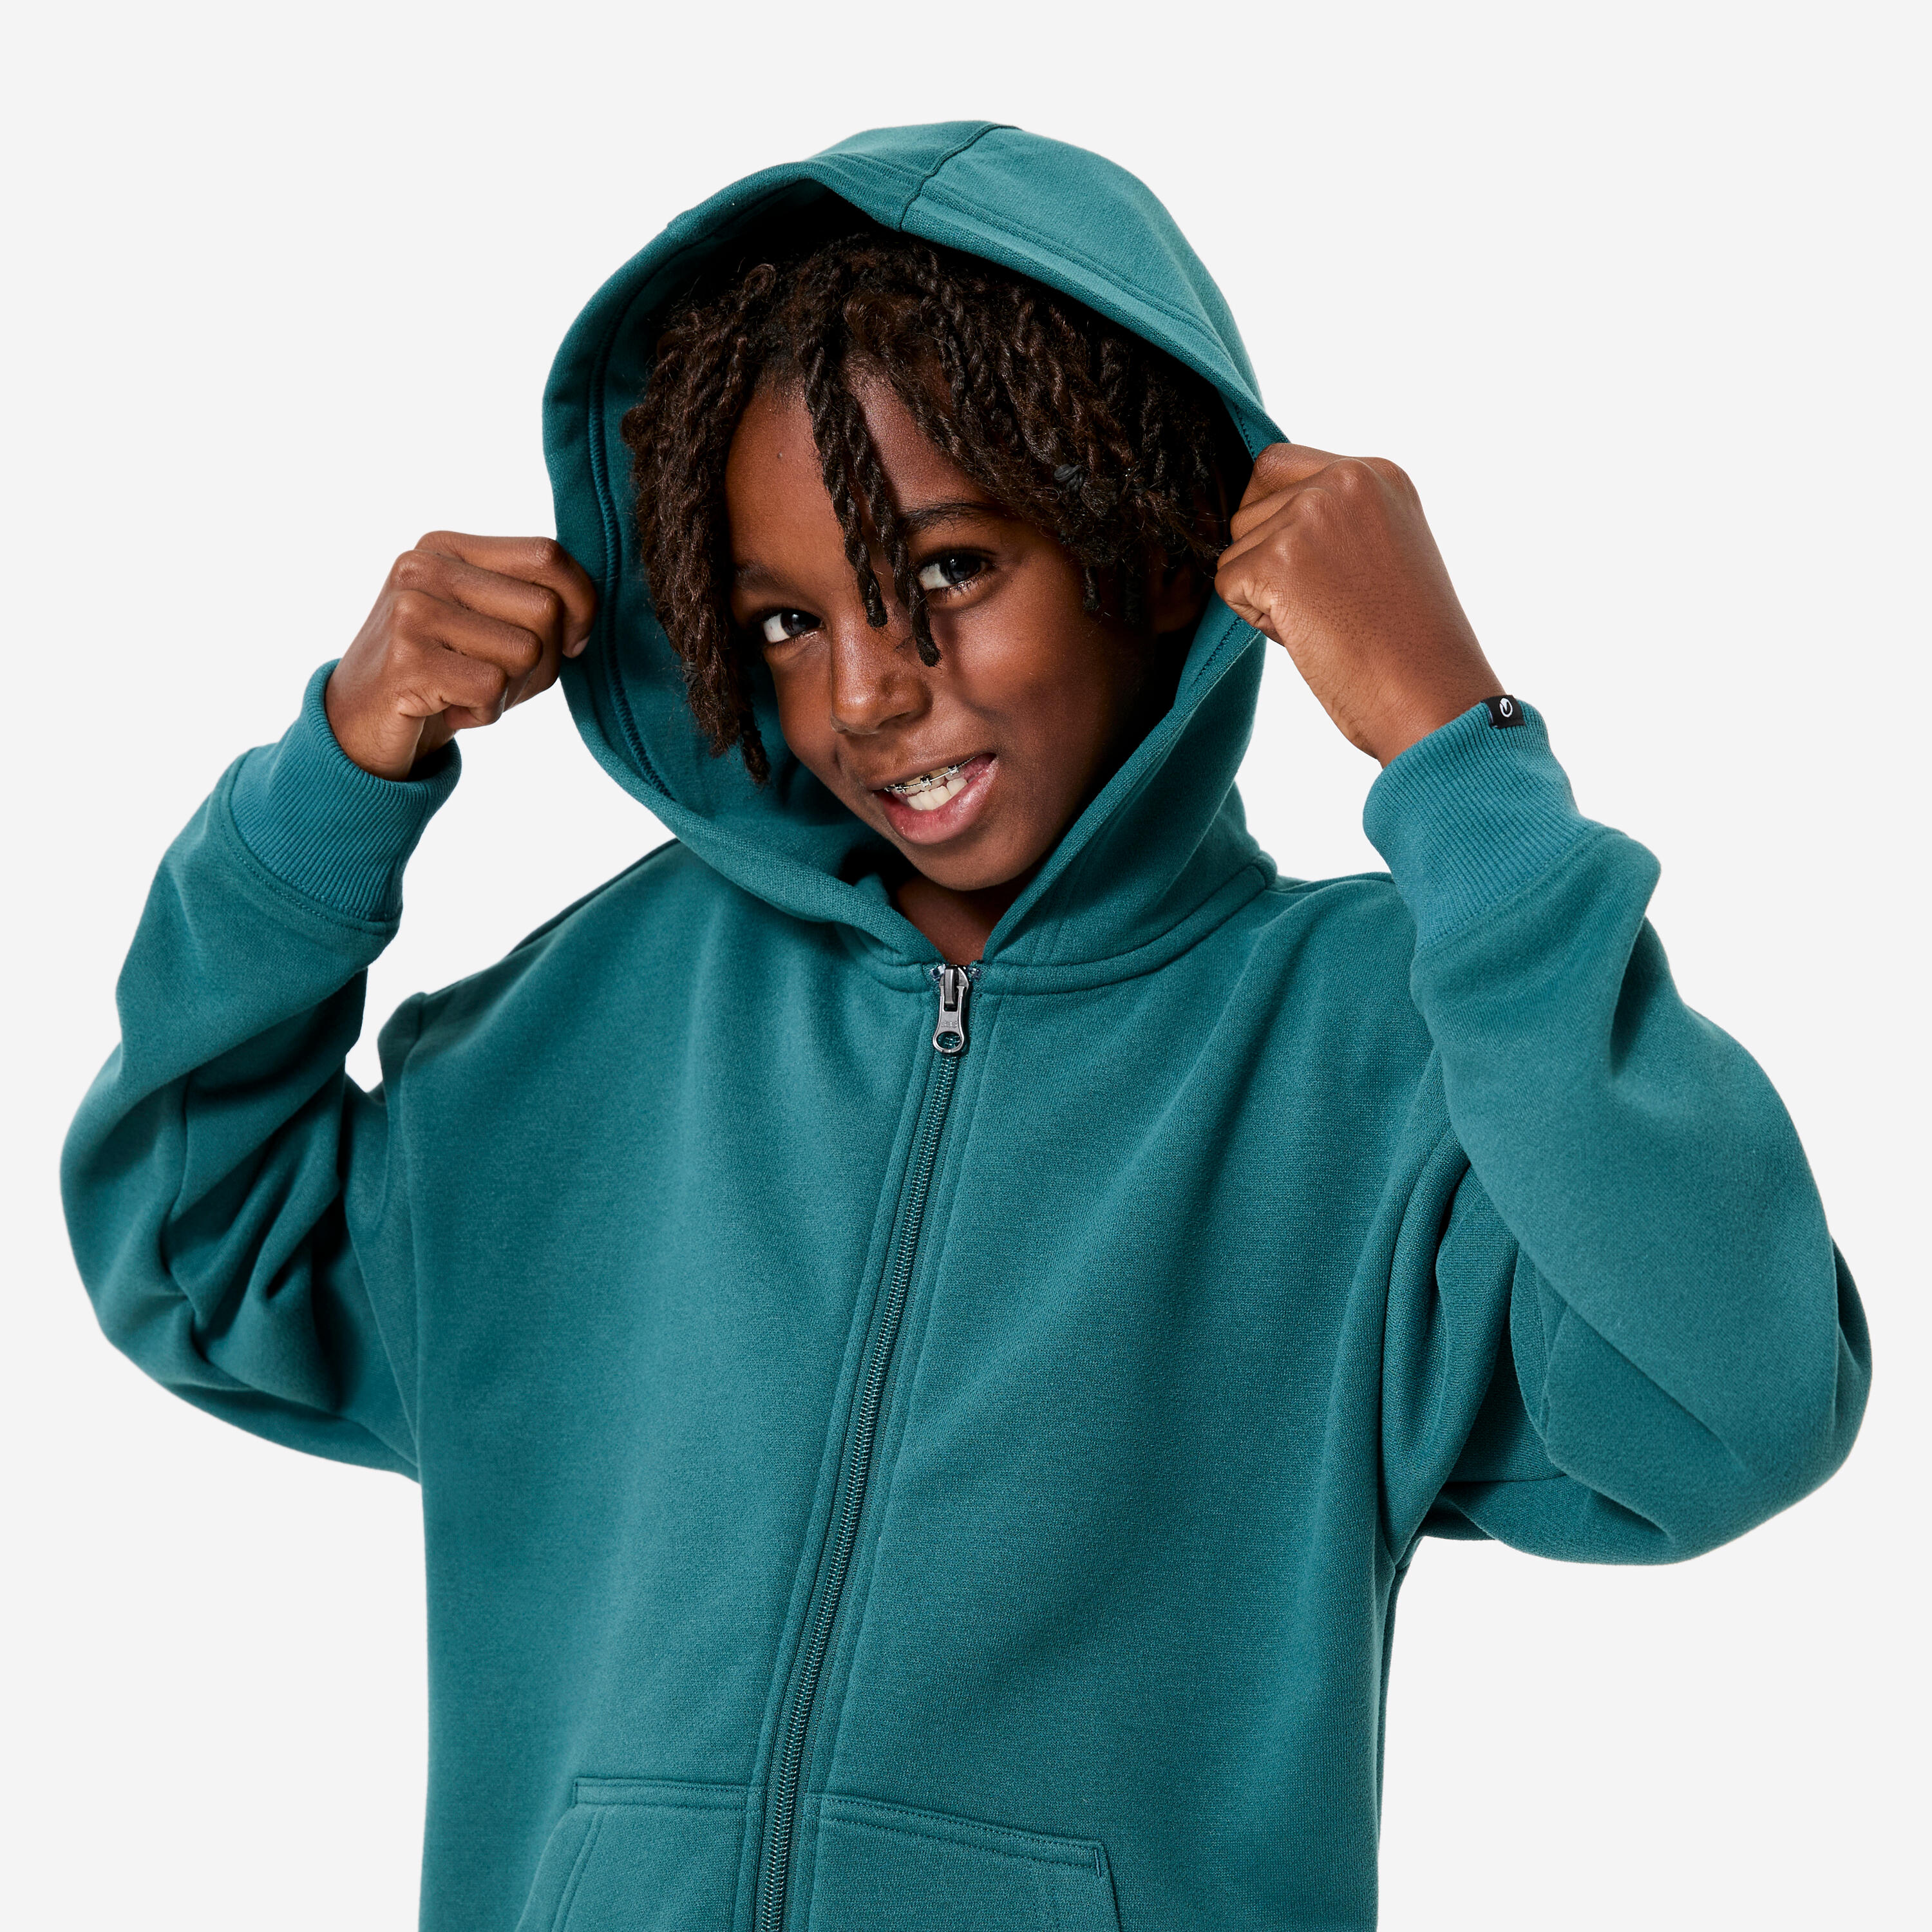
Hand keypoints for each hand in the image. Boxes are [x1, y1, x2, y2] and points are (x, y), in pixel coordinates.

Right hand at [325, 535, 596, 779]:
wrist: (361, 725)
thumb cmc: (443, 676)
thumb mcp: (488, 627)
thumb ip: (533, 604)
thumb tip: (587, 610)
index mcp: (449, 549)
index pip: (547, 555)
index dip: (582, 604)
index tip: (572, 642)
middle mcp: (425, 568)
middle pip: (544, 609)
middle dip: (545, 661)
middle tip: (503, 680)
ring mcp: (411, 610)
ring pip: (525, 652)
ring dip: (511, 690)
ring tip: (470, 692)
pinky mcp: (406, 659)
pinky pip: (493, 689)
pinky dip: (486, 713)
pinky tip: (451, 709)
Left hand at [1215, 445, 1500, 765]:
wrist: (1433, 695)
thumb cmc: (1412, 643)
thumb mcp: (1386, 547)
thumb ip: (1337, 518)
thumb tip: (1263, 518)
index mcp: (1377, 472)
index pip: (1276, 465)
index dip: (1271, 517)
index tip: (1306, 564)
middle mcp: (1344, 480)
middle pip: (1248, 506)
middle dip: (1267, 556)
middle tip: (1325, 601)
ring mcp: (1310, 516)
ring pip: (1235, 548)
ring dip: (1263, 592)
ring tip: (1325, 620)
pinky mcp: (1278, 560)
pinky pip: (1228, 584)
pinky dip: (1257, 621)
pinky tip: (1311, 635)